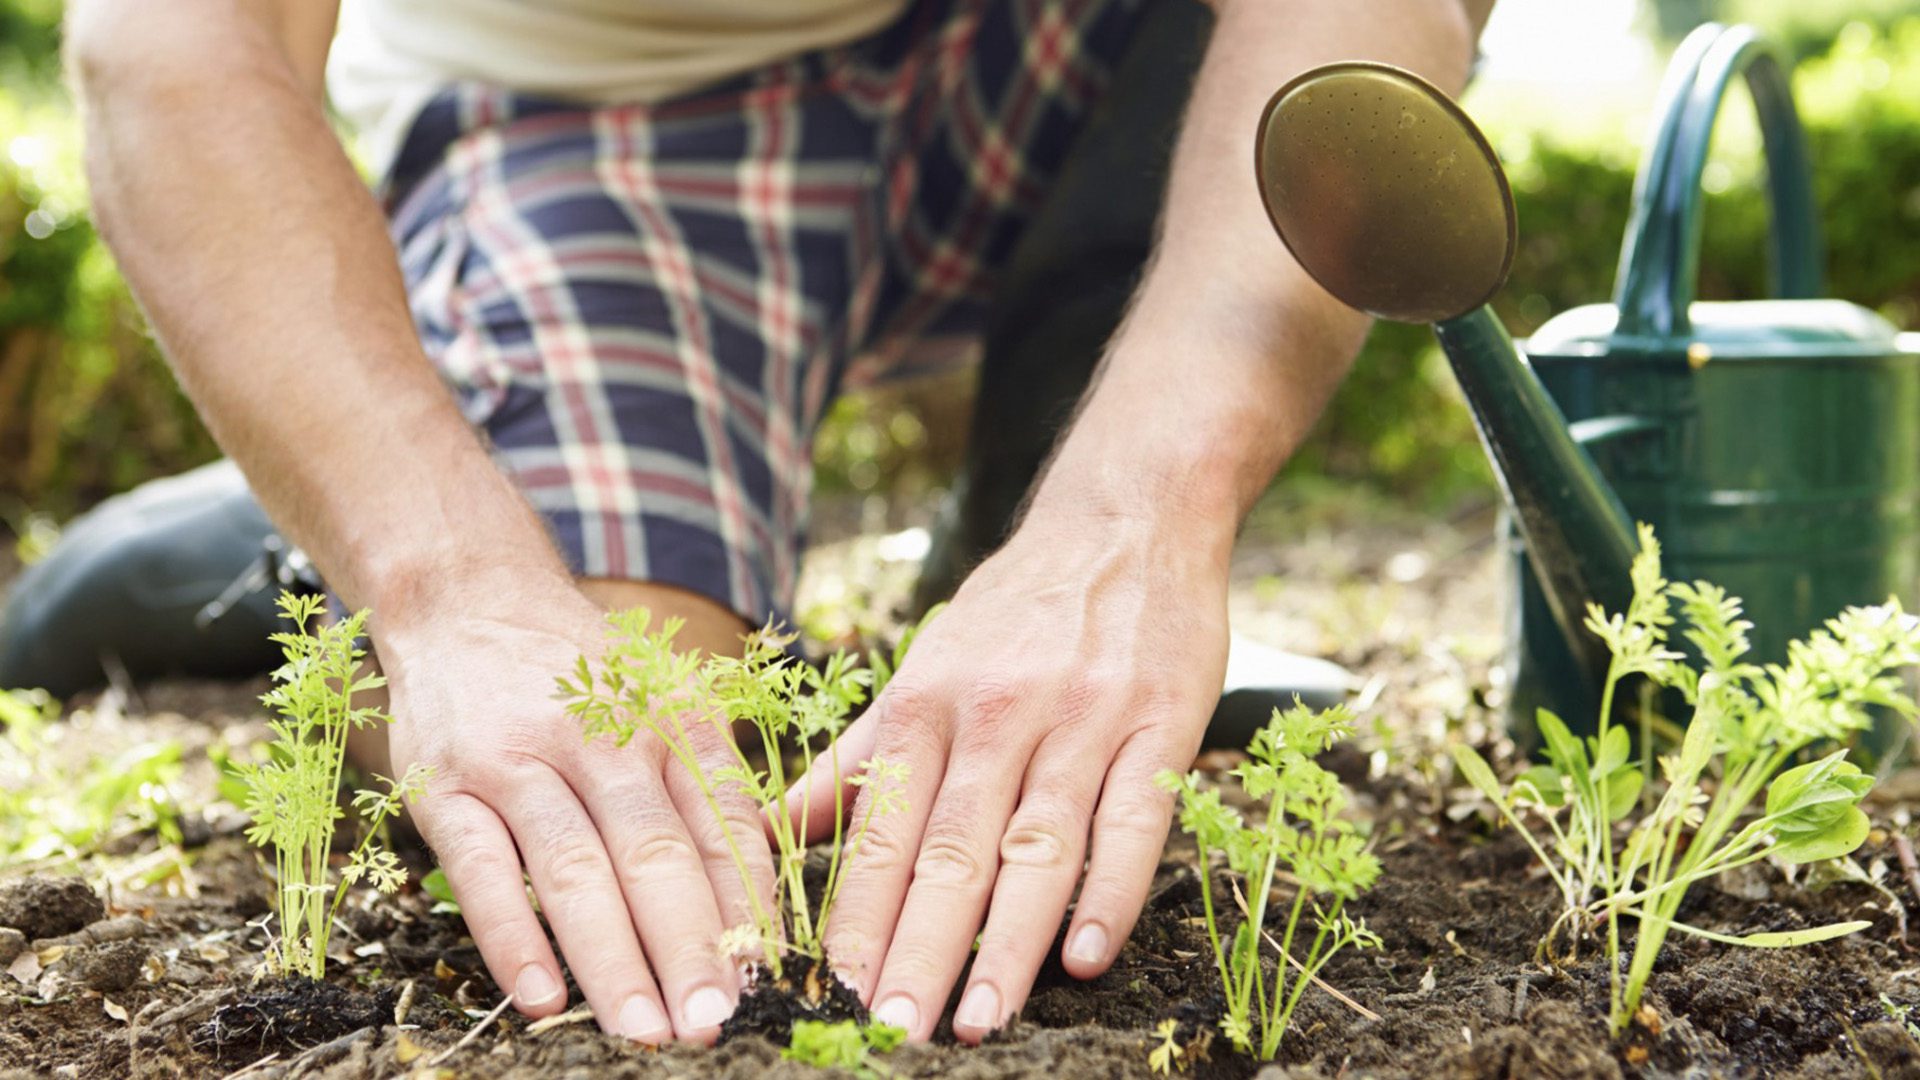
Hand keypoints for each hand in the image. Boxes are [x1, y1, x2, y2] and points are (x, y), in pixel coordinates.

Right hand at [376, 572, 773, 1043]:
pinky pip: (481, 870)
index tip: (767, 979)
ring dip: (613, 958)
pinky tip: (542, 998)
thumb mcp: (661, 700)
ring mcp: (518, 760)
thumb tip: (756, 902)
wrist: (467, 597)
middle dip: (690, 947)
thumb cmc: (581, 673)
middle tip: (715, 1021)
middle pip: (655, 855)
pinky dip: (513, 937)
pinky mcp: (445, 786)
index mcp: (670, 719)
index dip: (747, 906)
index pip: (721, 823)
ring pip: (575, 870)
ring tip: (645, 1029)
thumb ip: (705, 787)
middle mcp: (601, 737)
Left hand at [790, 511, 1229, 1041]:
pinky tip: (1088, 955)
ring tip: (979, 1021)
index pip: (882, 832)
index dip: (858, 920)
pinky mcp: (1159, 724)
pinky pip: (1134, 818)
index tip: (831, 997)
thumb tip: (774, 831)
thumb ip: (858, 758)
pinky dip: (1111, 890)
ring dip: (1008, 942)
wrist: (1124, 521)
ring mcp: (1081, 721)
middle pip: (950, 851)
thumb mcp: (923, 670)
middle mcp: (995, 715)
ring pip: (1036, 845)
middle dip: (918, 950)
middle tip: (893, 1032)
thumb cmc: (1015, 611)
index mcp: (927, 707)